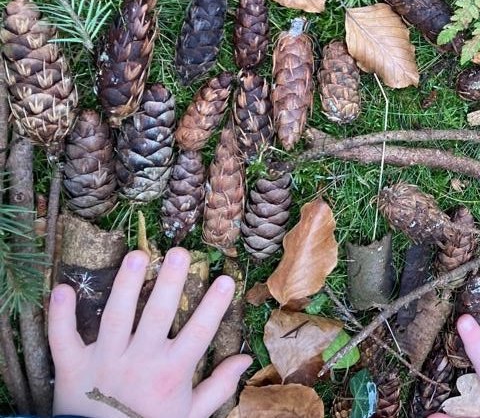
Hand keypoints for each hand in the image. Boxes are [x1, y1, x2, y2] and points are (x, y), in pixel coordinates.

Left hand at [50, 247, 250, 417]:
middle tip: (178, 252)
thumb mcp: (190, 414)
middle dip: (169, 283)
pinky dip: (59, 315)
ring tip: (137, 255)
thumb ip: (218, 386)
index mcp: (171, 372)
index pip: (199, 332)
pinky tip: (63, 288)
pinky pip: (62, 339)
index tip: (226, 279)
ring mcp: (104, 361)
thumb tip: (246, 360)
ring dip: (125, 286)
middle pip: (157, 316)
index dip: (214, 306)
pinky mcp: (71, 367)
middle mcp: (139, 361)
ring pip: (115, 318)